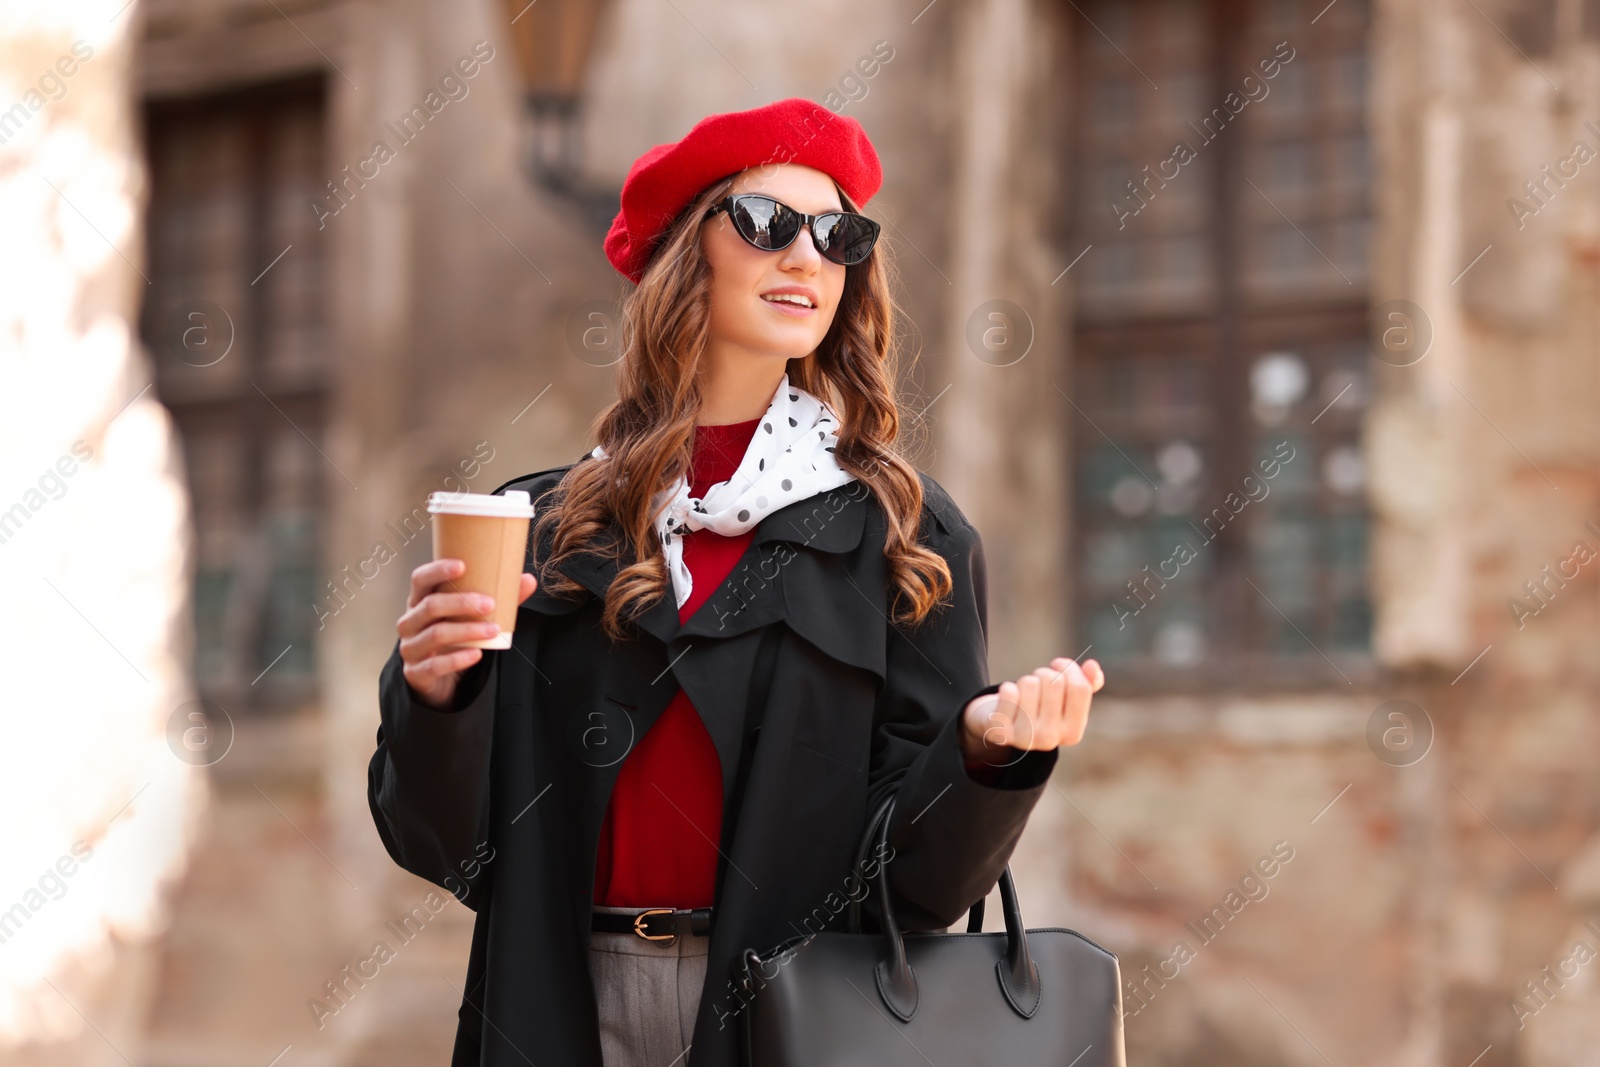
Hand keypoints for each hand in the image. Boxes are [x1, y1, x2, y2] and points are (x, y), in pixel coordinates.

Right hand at [397, 559, 536, 709]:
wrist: (439, 679)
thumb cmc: (454, 638)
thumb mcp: (471, 617)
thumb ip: (498, 599)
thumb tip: (528, 580)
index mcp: (420, 602)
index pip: (420, 579)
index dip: (437, 570)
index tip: (462, 565)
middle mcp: (410, 622)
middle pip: (429, 606)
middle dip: (461, 603)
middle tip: (491, 604)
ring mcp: (410, 648)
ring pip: (434, 635)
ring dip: (466, 631)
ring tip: (493, 630)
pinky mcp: (416, 672)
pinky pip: (434, 665)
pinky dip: (457, 659)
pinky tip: (476, 655)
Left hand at [959, 657, 1105, 764]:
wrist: (1001, 724)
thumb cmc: (1038, 706)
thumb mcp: (1065, 698)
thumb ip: (1086, 684)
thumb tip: (1092, 667)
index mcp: (1073, 733)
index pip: (1081, 687)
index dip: (1069, 668)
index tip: (1058, 665)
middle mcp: (1051, 739)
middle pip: (1055, 682)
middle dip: (1044, 674)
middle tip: (1037, 686)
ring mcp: (1025, 737)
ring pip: (1030, 683)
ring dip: (1025, 682)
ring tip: (1022, 695)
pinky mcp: (1001, 730)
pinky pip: (1009, 691)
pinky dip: (1007, 688)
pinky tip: (1007, 701)